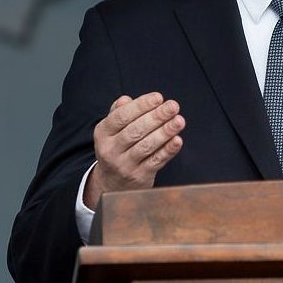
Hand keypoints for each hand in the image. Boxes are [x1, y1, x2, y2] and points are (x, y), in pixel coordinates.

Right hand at [84, 92, 184, 206]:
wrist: (112, 184)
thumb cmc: (117, 148)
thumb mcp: (111, 130)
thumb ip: (119, 112)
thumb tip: (127, 99)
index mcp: (102, 133)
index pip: (121, 116)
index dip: (141, 105)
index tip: (158, 97)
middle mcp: (110, 150)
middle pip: (135, 131)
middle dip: (157, 117)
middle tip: (173, 106)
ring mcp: (124, 165)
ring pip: (146, 146)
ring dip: (165, 132)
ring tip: (179, 121)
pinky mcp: (139, 177)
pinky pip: (155, 161)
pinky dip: (167, 150)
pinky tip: (177, 140)